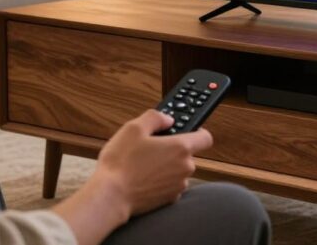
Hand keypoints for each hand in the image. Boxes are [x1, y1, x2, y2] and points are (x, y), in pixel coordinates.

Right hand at [53, 110, 212, 244]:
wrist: (111, 197)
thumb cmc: (121, 163)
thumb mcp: (133, 128)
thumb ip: (155, 118)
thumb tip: (168, 119)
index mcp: (180, 147)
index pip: (205, 137)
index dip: (198, 132)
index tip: (186, 130)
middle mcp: (185, 167)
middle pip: (188, 154)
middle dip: (173, 150)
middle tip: (152, 148)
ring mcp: (179, 185)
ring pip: (178, 170)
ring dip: (167, 166)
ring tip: (143, 165)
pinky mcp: (170, 199)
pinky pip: (170, 184)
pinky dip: (161, 181)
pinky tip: (144, 179)